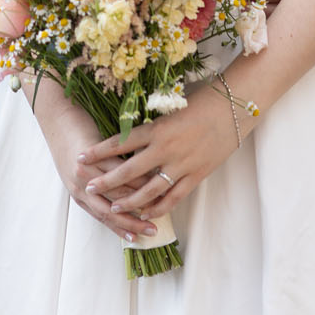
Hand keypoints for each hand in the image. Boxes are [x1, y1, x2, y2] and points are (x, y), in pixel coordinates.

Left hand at [35, 95, 156, 242]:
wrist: (58, 118)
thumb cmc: (70, 142)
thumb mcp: (80, 171)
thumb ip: (98, 184)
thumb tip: (122, 195)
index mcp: (77, 194)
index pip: (103, 217)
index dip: (121, 229)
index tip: (137, 239)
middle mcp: (80, 188)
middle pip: (110, 211)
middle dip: (132, 223)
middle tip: (152, 231)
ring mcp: (85, 174)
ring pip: (116, 193)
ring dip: (139, 201)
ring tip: (157, 206)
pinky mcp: (93, 157)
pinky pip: (117, 170)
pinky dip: (134, 178)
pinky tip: (150, 180)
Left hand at [79, 86, 241, 220]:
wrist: (232, 108)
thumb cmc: (200, 102)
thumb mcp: (170, 110)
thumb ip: (151, 127)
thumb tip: (130, 139)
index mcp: (156, 128)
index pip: (120, 142)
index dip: (99, 151)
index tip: (81, 157)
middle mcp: (165, 149)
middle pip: (129, 170)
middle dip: (106, 181)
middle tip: (88, 187)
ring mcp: (181, 165)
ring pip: (149, 190)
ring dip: (129, 200)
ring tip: (113, 206)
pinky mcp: (196, 176)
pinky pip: (173, 197)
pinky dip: (158, 207)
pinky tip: (146, 213)